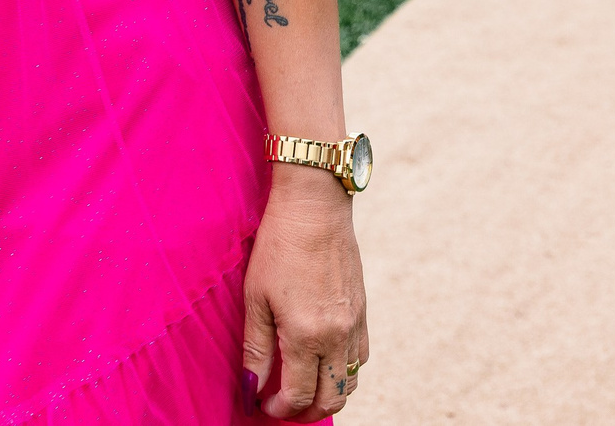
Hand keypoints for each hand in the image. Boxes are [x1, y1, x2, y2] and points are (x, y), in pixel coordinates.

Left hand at [240, 170, 368, 418]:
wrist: (316, 209)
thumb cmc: (278, 247)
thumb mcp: (255, 297)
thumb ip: (256, 347)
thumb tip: (251, 386)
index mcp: (305, 335)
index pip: (297, 395)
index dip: (278, 409)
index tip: (262, 406)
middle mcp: (336, 337)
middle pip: (330, 398)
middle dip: (305, 412)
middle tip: (283, 408)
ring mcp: (354, 326)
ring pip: (350, 383)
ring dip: (328, 394)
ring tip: (303, 390)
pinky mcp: (363, 313)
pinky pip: (361, 358)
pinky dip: (344, 372)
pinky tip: (323, 363)